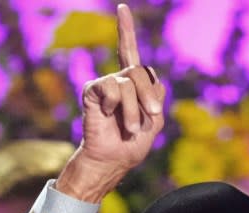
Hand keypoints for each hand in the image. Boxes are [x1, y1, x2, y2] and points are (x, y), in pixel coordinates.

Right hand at [57, 4, 165, 202]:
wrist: (112, 161)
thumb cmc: (132, 145)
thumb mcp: (154, 122)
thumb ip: (156, 97)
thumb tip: (152, 79)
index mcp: (133, 85)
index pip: (130, 52)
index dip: (126, 30)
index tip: (122, 8)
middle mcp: (118, 80)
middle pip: (140, 71)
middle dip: (148, 97)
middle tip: (150, 120)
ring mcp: (105, 85)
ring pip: (128, 83)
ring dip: (133, 110)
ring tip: (130, 129)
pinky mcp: (92, 91)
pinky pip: (111, 88)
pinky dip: (115, 105)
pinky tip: (108, 115)